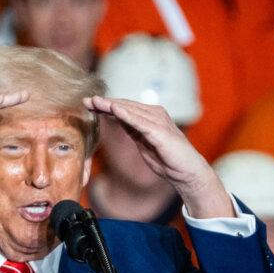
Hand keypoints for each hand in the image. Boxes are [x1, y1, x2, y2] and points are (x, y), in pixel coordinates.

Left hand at [83, 95, 233, 218]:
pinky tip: (113, 109)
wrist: (187, 172)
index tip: (89, 104)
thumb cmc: (167, 159)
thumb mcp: (143, 142)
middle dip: (105, 103)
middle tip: (86, 99)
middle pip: (125, 106)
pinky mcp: (159, 131)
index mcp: (150, 117)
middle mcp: (155, 114)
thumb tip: (117, 119)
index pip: (125, 108)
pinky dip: (126, 114)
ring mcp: (158, 121)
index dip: (106, 105)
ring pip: (130, 110)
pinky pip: (139, 120)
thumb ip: (133, 130)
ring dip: (111, 105)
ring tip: (95, 101)